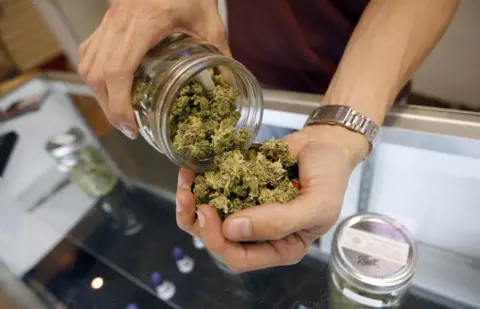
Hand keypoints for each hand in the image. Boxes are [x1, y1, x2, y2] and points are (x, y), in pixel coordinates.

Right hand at [77, 0, 228, 138]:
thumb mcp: (209, 20)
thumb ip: (219, 52)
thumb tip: (228, 84)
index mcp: (143, 24)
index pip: (117, 71)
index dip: (118, 104)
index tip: (130, 126)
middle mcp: (118, 23)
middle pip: (96, 75)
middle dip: (109, 108)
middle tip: (128, 128)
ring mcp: (108, 22)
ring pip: (87, 66)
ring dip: (99, 94)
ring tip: (119, 113)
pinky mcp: (106, 21)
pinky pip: (88, 52)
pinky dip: (94, 75)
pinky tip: (110, 87)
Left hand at [176, 125, 368, 271]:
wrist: (326, 143)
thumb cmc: (330, 177)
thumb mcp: (316, 205)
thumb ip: (279, 222)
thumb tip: (232, 229)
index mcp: (280, 246)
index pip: (240, 258)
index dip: (218, 241)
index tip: (207, 212)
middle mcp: (258, 233)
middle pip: (218, 240)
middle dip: (198, 222)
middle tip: (188, 196)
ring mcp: (246, 208)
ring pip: (209, 218)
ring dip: (191, 203)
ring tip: (185, 183)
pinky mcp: (238, 187)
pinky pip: (213, 191)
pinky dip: (199, 183)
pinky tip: (192, 171)